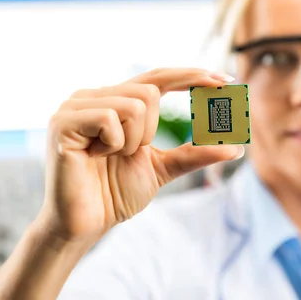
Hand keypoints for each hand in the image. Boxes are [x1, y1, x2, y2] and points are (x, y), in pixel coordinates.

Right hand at [38, 68, 243, 243]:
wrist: (85, 225)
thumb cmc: (116, 193)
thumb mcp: (164, 168)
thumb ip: (195, 153)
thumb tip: (237, 147)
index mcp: (116, 101)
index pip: (159, 77)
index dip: (192, 75)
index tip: (227, 80)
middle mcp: (95, 95)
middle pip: (151, 89)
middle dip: (153, 129)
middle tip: (133, 153)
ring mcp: (76, 105)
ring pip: (136, 102)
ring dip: (135, 139)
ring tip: (111, 157)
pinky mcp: (63, 121)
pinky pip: (110, 117)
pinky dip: (115, 143)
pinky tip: (96, 156)